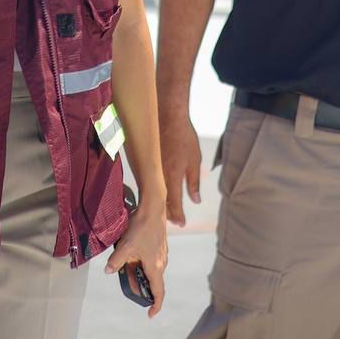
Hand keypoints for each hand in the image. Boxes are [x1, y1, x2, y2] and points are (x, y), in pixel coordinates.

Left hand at [105, 197, 167, 317]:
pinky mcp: (159, 246)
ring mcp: (162, 254)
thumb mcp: (125, 245)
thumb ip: (116, 260)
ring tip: (128, 272)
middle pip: (154, 283)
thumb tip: (108, 272)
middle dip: (142, 289)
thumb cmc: (141, 227)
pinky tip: (132, 257)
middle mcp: (161, 263)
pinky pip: (152, 262)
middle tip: (129, 289)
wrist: (153, 208)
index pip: (159, 292)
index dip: (155, 306)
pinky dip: (143, 266)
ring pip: (152, 271)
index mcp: (155, 267)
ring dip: (141, 276)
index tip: (150, 314)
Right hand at [159, 112, 201, 226]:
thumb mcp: (195, 160)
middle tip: (175, 220)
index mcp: (172, 177)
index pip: (174, 204)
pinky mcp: (143, 161)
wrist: (166, 115)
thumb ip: (194, 182)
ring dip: (160, 201)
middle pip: (161, 201)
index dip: (178, 216)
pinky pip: (149, 180)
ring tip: (167, 208)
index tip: (181, 223)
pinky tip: (159, 190)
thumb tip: (196, 200)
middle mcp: (158, 176)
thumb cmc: (183, 137)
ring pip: (153, 192)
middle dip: (168, 212)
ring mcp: (149, 169)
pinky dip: (154, 188)